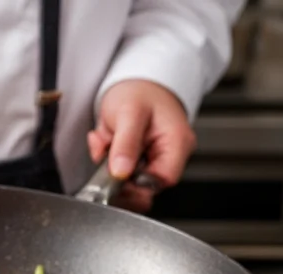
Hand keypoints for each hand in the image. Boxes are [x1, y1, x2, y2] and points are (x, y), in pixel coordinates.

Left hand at [87, 79, 196, 212]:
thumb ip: (126, 143)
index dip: (138, 184)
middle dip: (118, 172)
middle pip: (145, 184)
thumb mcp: (130, 112)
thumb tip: (120, 172)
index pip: (162, 180)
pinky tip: (105, 139)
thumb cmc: (140, 90)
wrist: (135, 80)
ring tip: (106, 138)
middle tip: (105, 153)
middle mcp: (170, 154)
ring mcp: (154, 157)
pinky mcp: (139, 158)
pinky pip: (120, 169)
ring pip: (128, 178)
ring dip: (109, 163)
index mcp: (177, 144)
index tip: (116, 175)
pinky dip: (106, 157)